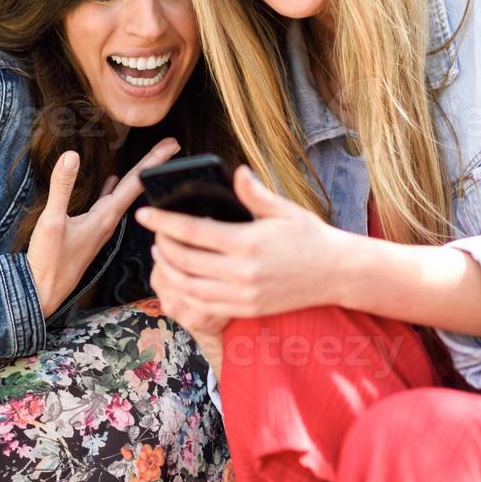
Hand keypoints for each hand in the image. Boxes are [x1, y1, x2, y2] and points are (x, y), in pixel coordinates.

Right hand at [27, 137, 179, 316]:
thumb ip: (62, 188)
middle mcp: (110, 221)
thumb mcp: (52, 221)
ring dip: (138, 176)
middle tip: (172, 144)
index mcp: (106, 217)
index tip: (172, 144)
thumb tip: (71, 156)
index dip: (153, 162)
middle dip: (153, 164)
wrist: (43, 291)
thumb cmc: (48, 260)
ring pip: (125, 195)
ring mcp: (102, 226)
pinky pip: (108, 204)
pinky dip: (114, 189)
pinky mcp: (91, 230)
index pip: (136, 183)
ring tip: (150, 160)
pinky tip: (113, 181)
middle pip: (136, 186)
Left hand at [139, 165, 346, 326]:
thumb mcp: (284, 209)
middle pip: (185, 261)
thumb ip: (254, 193)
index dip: (163, 222)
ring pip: (189, 287)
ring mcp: (243, 294)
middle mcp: (242, 272)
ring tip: (162, 255)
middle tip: (154, 233)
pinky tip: (181, 280)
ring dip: (169, 271)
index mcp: (248, 242)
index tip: (144, 213)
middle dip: (162, 246)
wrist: (336, 273)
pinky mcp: (246, 309)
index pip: (192, 231)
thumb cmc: (310, 236)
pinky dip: (186, 293)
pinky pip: (205, 305)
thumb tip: (236, 171)